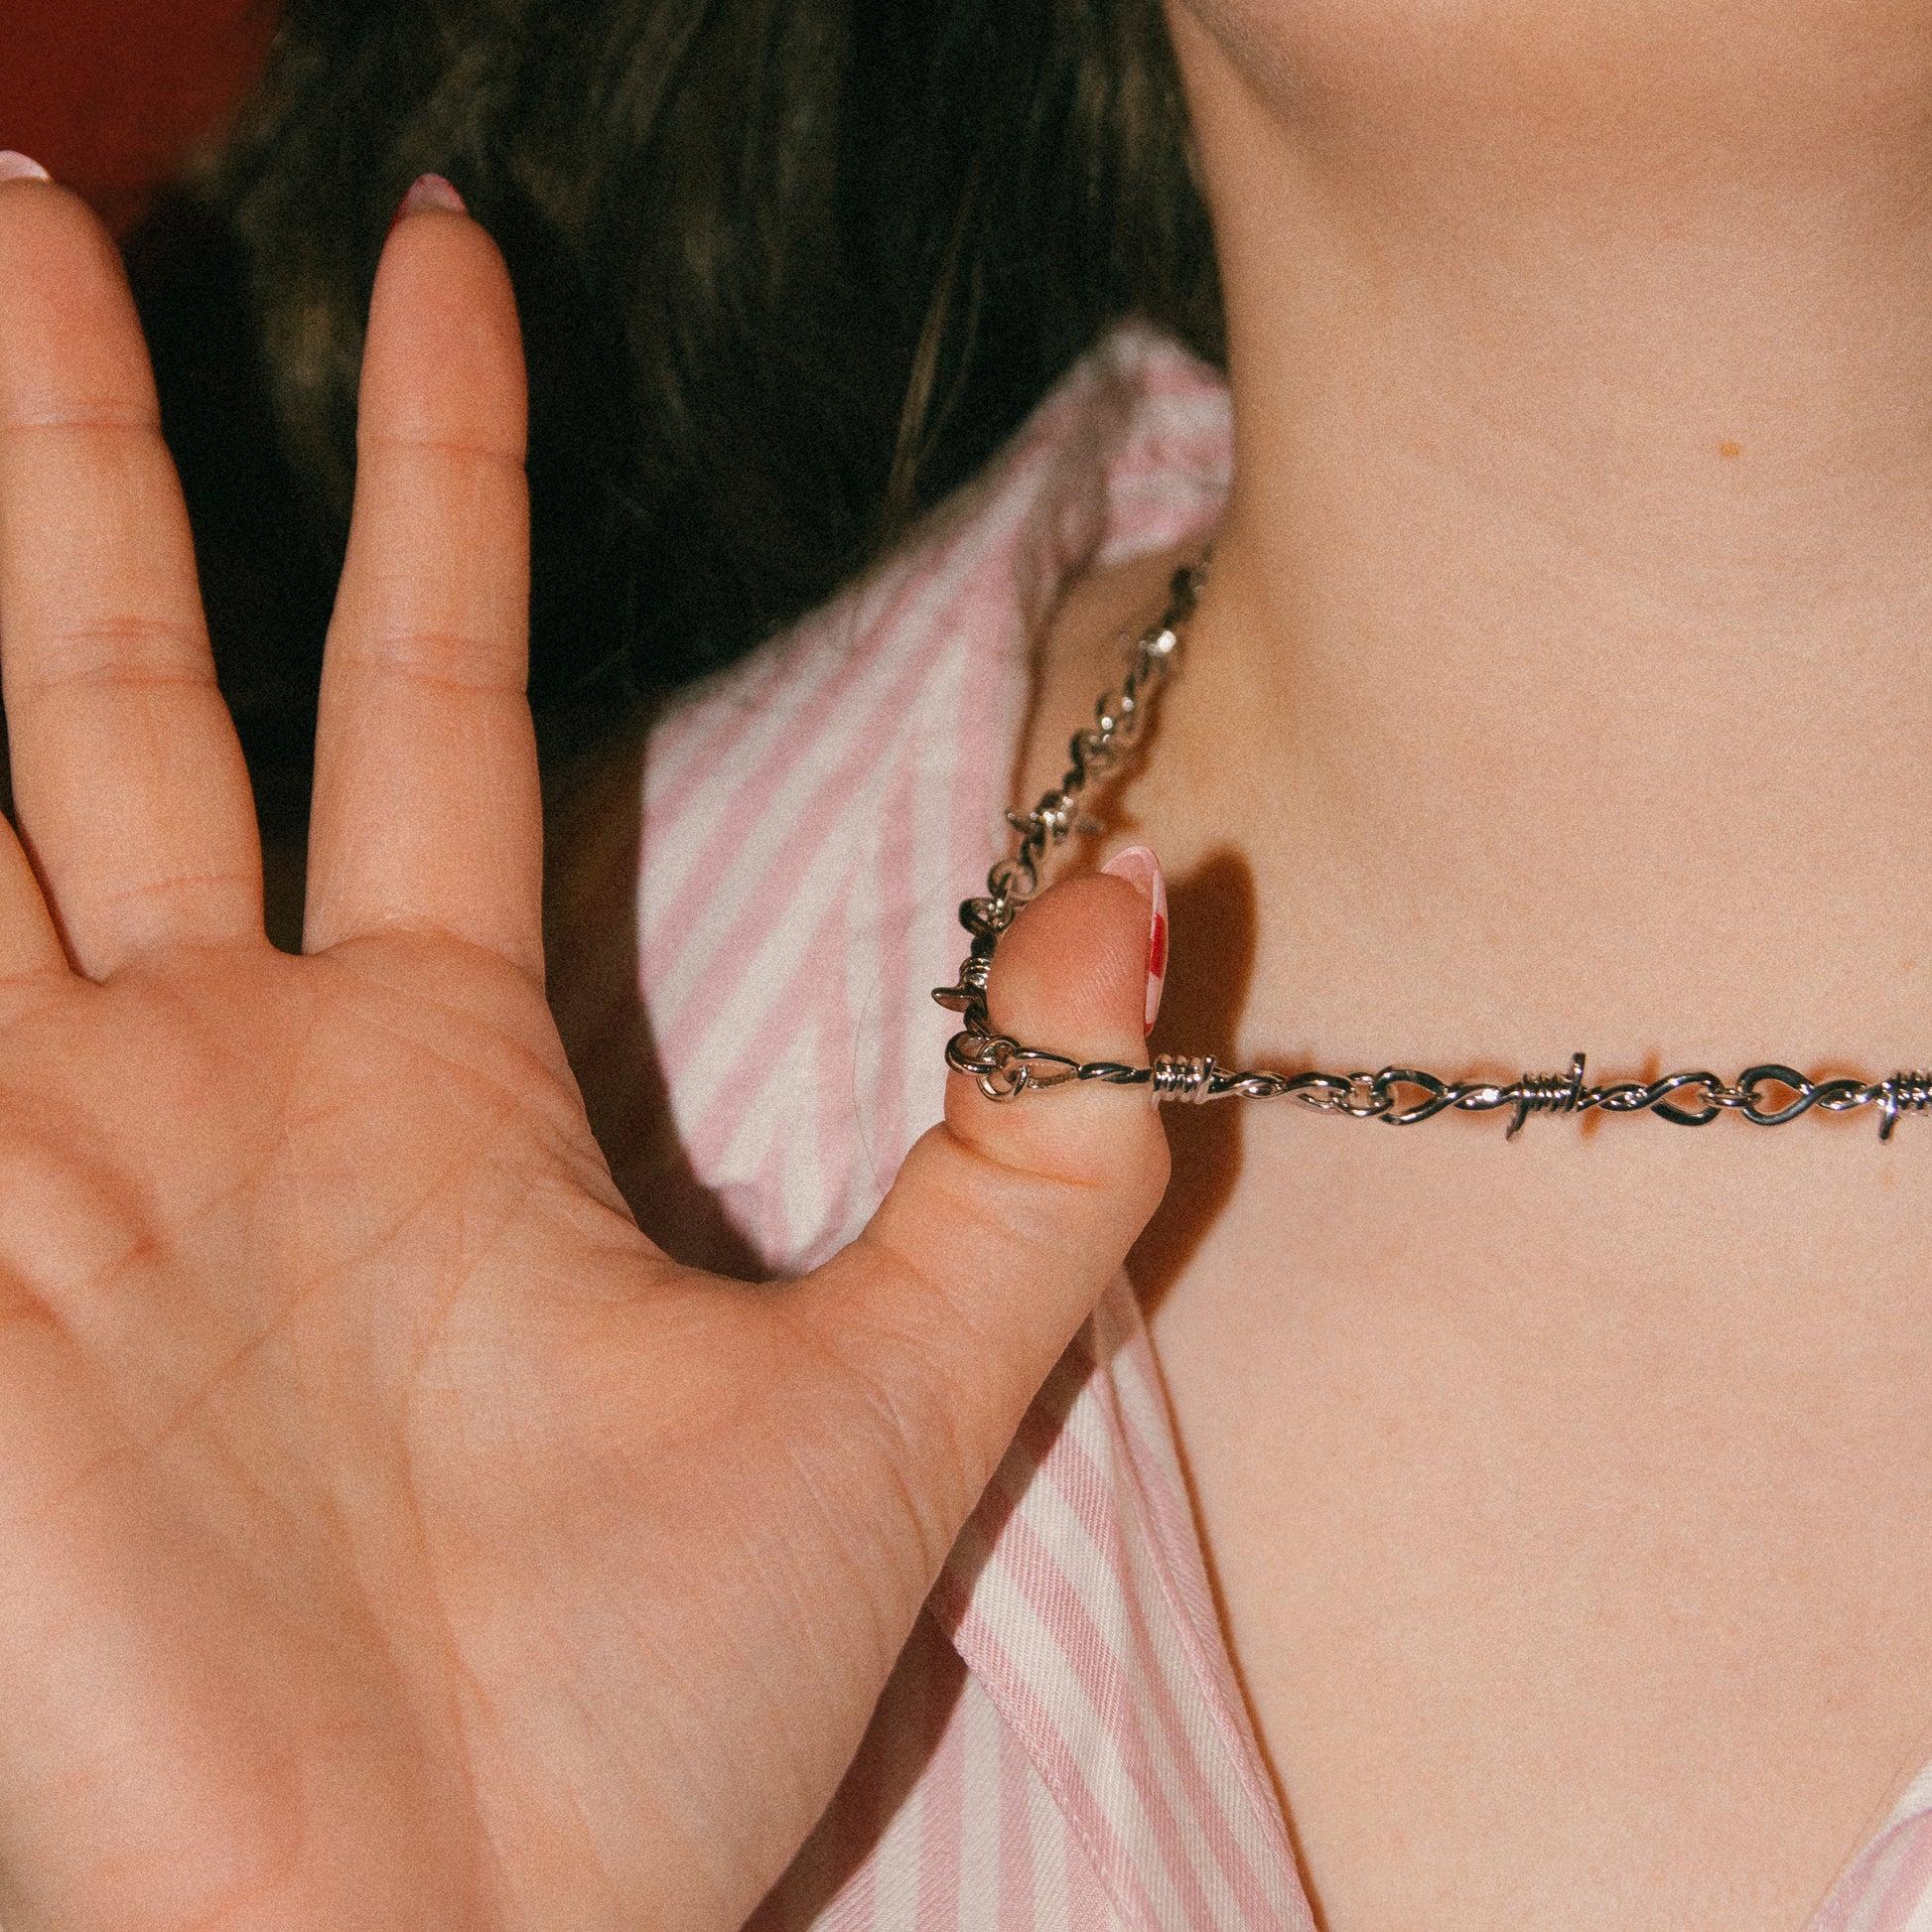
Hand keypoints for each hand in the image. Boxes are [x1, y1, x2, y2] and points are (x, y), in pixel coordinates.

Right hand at [0, 177, 1167, 1928]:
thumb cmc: (653, 1720)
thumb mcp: (914, 1389)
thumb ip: (1045, 1149)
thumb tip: (1145, 898)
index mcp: (424, 1074)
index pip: (419, 680)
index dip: (436, 475)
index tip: (448, 277)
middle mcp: (209, 1071)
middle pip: (122, 667)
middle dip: (79, 432)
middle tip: (46, 200)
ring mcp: (37, 1153)